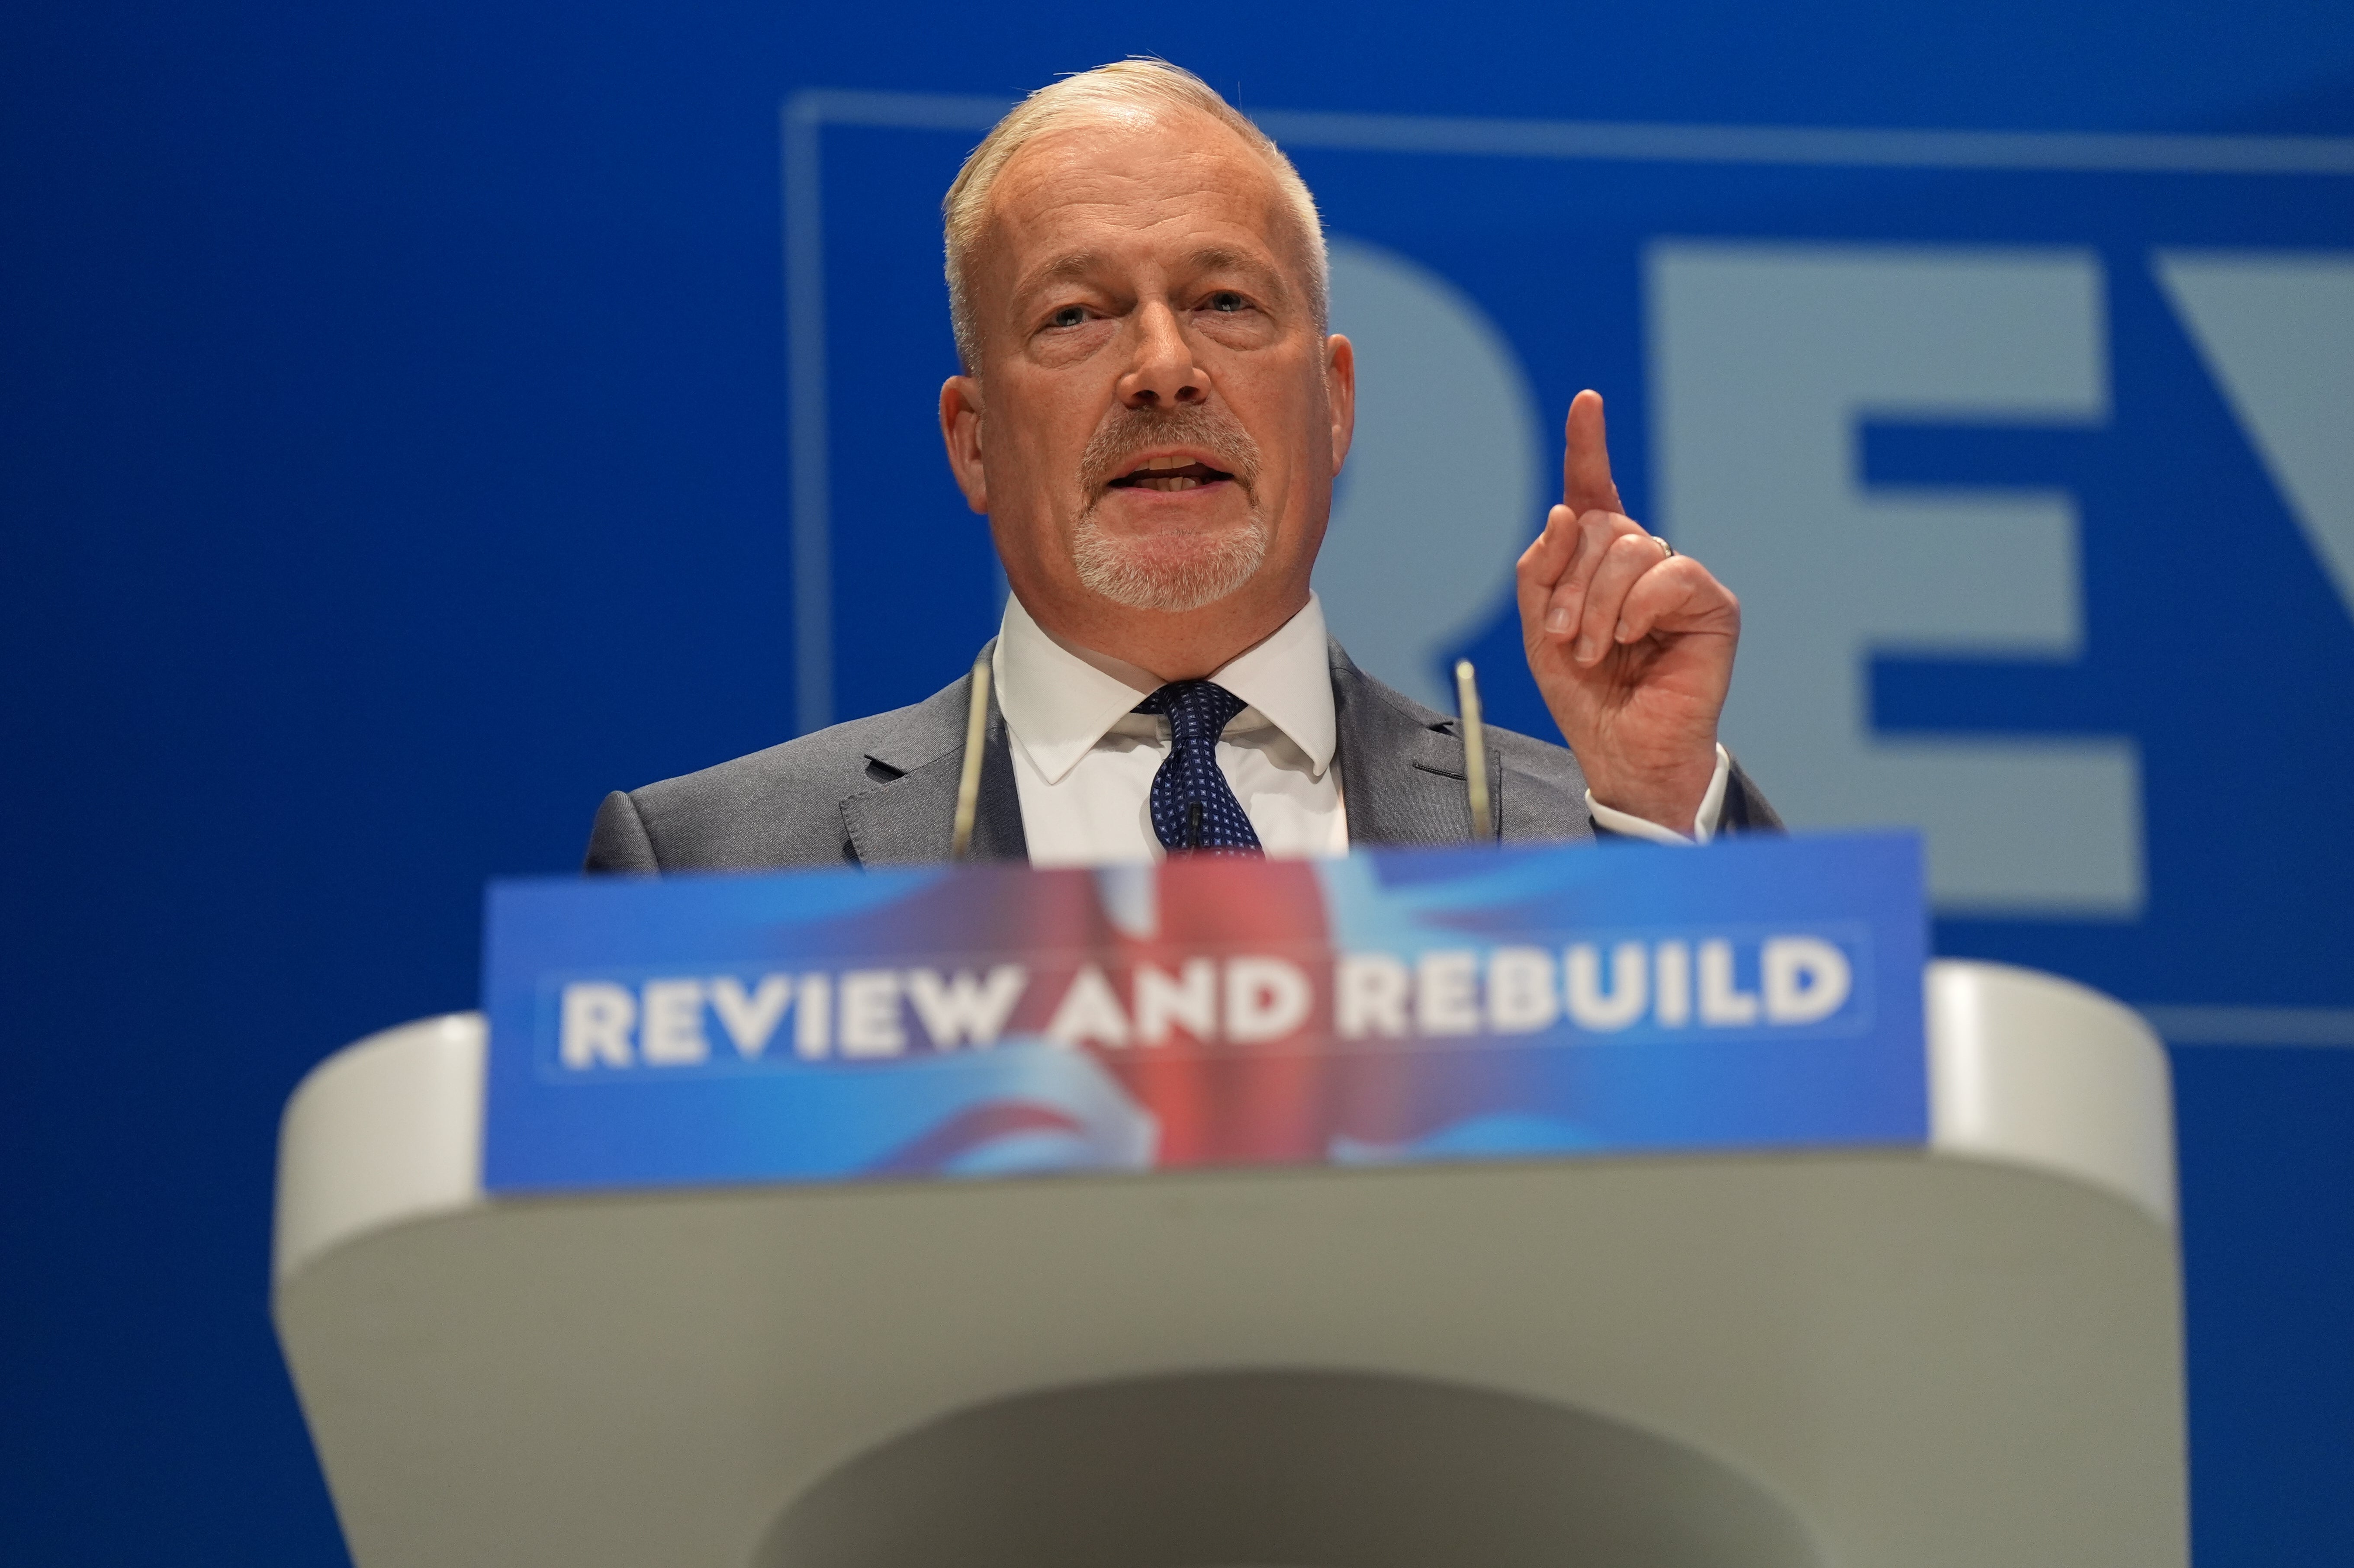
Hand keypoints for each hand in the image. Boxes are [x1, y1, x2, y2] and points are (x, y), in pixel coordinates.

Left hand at [1515, 390, 1738, 833]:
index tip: (1586, 401)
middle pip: (1601, 527)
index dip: (1589, 447)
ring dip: (1595, 604)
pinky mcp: (1711, 605)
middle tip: (1562, 637)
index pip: (1594, 493)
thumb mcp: (1538, 630)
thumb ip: (1540, 570)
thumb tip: (1566, 512)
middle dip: (1568, 583)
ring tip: (1594, 650)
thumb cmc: (1584, 694)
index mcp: (1598, 563)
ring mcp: (1678, 581)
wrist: (1621, 749)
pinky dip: (1638, 607)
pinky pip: (1670, 573)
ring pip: (1631, 547)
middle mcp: (1641, 563)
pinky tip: (1633, 639)